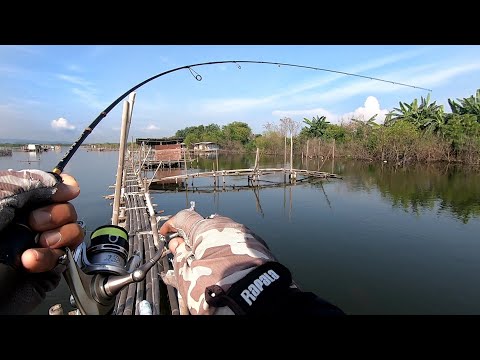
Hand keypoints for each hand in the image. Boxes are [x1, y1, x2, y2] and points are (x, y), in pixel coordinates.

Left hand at [0, 170, 83, 313]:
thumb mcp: (1, 198)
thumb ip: (33, 185)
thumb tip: (68, 185)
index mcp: (17, 203)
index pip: (52, 187)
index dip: (62, 188)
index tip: (62, 193)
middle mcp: (31, 223)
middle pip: (67, 208)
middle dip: (56, 215)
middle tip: (34, 223)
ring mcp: (42, 246)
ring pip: (73, 232)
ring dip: (57, 237)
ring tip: (36, 244)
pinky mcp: (50, 269)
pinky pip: (65, 257)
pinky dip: (49, 258)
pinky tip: (30, 261)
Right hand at [159, 209, 276, 314]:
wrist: (253, 300)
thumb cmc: (220, 289)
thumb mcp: (186, 276)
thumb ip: (179, 257)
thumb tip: (177, 246)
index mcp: (206, 229)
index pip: (184, 218)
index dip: (172, 225)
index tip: (167, 233)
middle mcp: (228, 227)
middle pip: (206, 228)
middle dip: (195, 240)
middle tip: (188, 258)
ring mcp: (246, 236)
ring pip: (223, 237)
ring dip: (213, 248)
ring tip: (207, 268)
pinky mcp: (260, 248)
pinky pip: (238, 246)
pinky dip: (229, 254)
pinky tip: (225, 270)